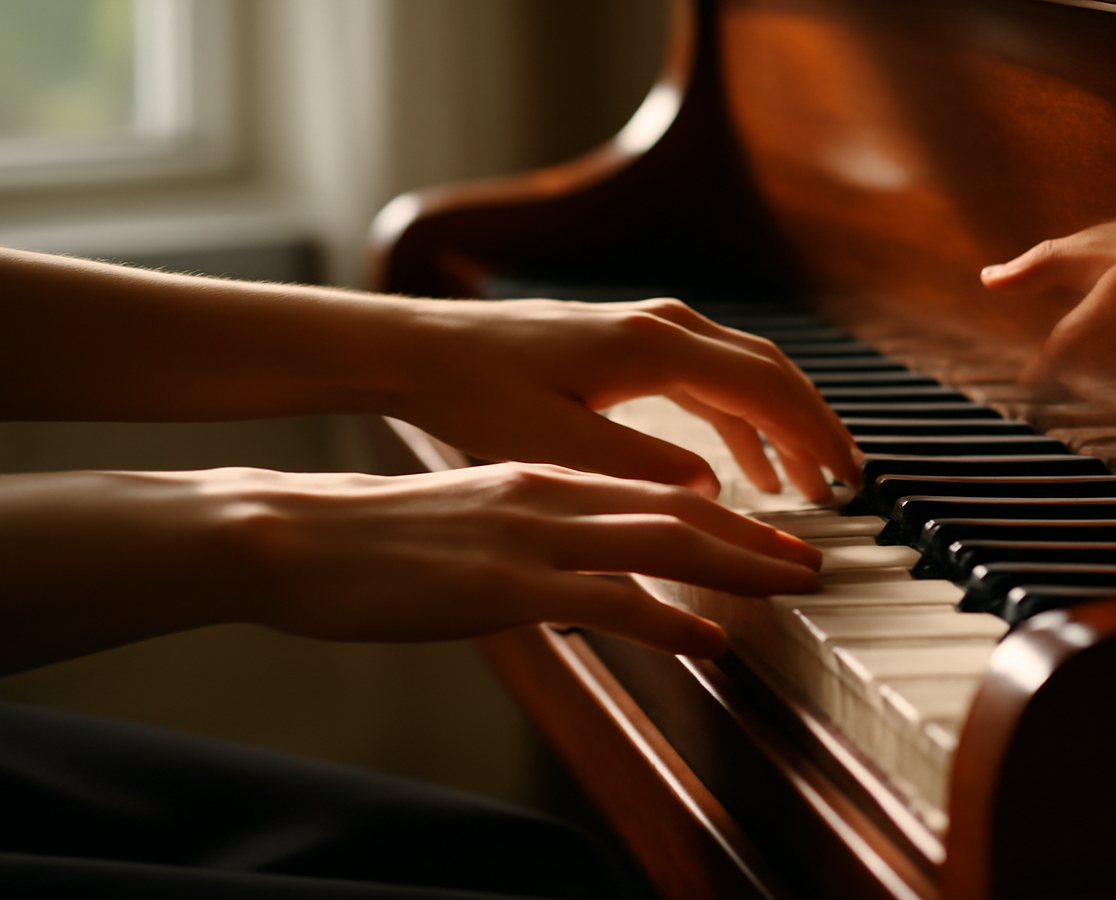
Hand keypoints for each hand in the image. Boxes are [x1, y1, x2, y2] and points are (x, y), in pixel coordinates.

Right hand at [0, 464, 823, 671]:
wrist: (295, 534)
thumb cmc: (380, 537)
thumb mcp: (474, 522)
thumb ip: (538, 535)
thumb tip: (588, 567)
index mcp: (545, 478)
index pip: (658, 491)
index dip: (729, 515)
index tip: (779, 536)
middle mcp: (551, 495)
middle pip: (681, 509)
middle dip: (758, 536)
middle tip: (817, 560)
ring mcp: (531, 536)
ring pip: (660, 542)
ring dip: (738, 564)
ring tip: (795, 584)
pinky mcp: (503, 583)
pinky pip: (605, 600)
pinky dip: (666, 618)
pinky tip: (707, 639)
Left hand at [393, 297, 862, 500]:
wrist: (424, 350)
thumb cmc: (478, 394)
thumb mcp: (557, 446)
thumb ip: (641, 467)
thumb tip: (711, 484)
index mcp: (654, 348)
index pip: (765, 387)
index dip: (813, 433)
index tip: (847, 475)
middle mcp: (662, 326)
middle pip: (769, 371)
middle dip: (812, 425)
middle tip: (845, 479)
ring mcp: (647, 329)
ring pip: (742, 372)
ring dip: (778, 424)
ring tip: (802, 481)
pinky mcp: (629, 343)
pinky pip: (708, 377)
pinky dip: (737, 419)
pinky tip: (740, 464)